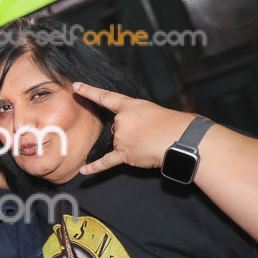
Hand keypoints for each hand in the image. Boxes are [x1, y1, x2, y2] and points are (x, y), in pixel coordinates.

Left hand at [72, 82, 196, 174]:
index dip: (89, 91)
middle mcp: (121, 121)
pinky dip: (94, 167)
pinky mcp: (124, 154)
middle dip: (132, 132)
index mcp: (129, 105)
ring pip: (119, 142)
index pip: (105, 97)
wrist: (181, 139)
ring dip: (132, 145)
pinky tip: (84, 171)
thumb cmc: (174, 124)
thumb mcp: (152, 110)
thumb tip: (135, 132)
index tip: (76, 87)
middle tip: (151, 133)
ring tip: (151, 143)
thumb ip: (138, 117)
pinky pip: (106, 162)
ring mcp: (121, 138)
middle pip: (117, 128)